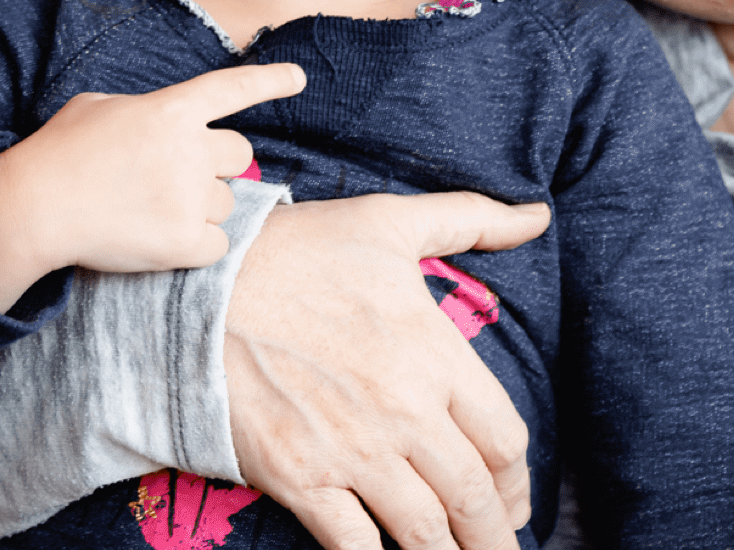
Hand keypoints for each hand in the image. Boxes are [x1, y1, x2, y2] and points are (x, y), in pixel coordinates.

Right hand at [0, 63, 303, 310]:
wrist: (36, 208)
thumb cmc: (59, 153)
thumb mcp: (97, 106)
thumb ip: (142, 111)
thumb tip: (158, 127)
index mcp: (172, 110)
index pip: (232, 89)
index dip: (269, 81)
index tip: (299, 78)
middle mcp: (191, 149)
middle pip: (240, 155)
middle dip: (219, 166)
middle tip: (182, 179)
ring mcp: (191, 196)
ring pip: (227, 202)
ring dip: (201, 208)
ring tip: (152, 211)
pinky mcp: (186, 241)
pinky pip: (218, 244)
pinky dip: (197, 246)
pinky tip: (162, 240)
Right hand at [225, 191, 552, 549]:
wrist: (196, 290)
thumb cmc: (296, 251)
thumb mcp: (389, 221)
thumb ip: (471, 220)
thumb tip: (537, 215)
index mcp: (435, 354)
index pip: (505, 440)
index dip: (517, 480)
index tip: (514, 498)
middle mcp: (405, 412)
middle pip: (474, 496)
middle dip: (496, 535)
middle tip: (500, 548)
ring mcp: (353, 452)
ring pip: (425, 532)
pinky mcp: (301, 480)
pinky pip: (355, 547)